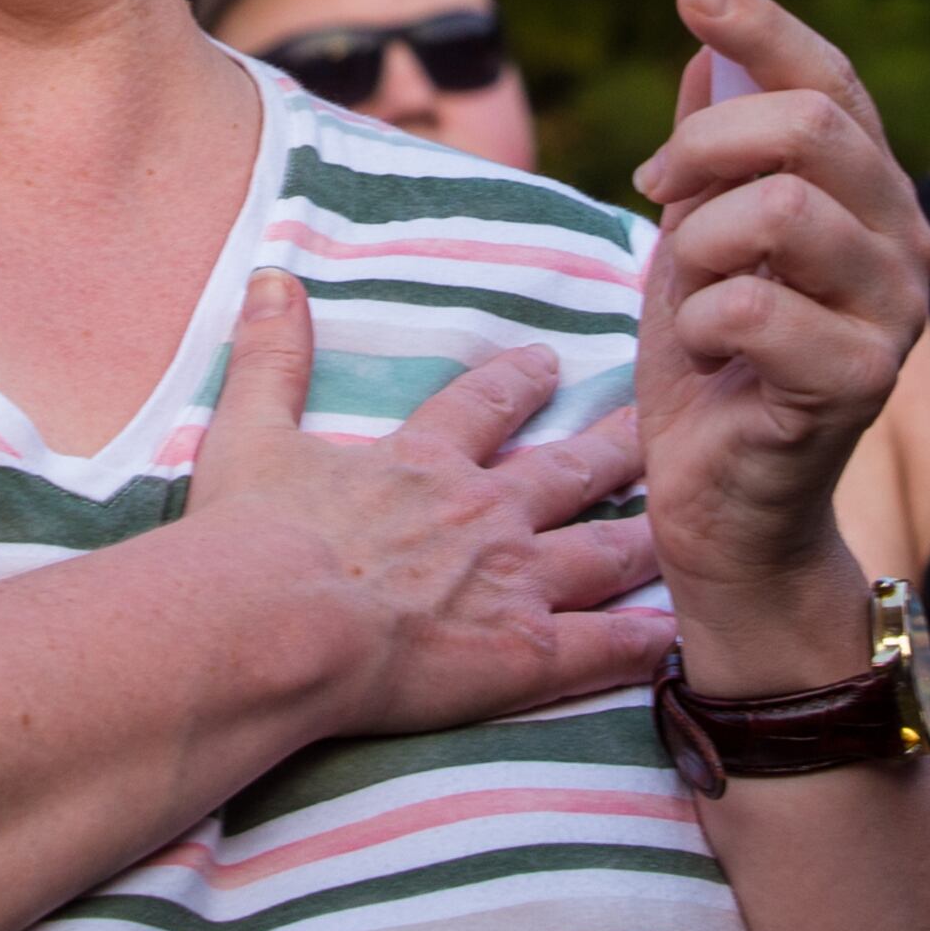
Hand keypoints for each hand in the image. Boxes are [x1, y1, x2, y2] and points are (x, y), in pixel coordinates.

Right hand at [187, 269, 667, 735]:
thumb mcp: (250, 432)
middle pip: (566, 471)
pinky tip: (674, 637)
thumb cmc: (253, 538)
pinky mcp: (523, 654)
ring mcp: (512, 583)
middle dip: (612, 447)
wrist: (274, 624)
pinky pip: (600, 646)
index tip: (545, 364)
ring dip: (643, 538)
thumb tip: (271, 276)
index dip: (517, 383)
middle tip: (651, 427)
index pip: (483, 407)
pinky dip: (641, 642)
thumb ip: (270, 357)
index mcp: (422, 463)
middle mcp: (482, 514)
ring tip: (679, 525)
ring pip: (601, 552)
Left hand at [630, 0, 929, 683]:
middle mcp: (901, 237)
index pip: (830, 78)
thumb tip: (708, 39)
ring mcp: (894, 310)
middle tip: (656, 191)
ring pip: (779, 209)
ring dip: (699, 246)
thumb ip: (710, 148)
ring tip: (692, 296)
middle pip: (809, 124)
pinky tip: (708, 360)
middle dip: (705, 145)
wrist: (723, 507)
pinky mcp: (862, 378)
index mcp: (866, 191)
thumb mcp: (694, 239)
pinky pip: (748, 304)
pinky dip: (696, 325)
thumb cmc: (712, 369)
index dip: (764, 25)